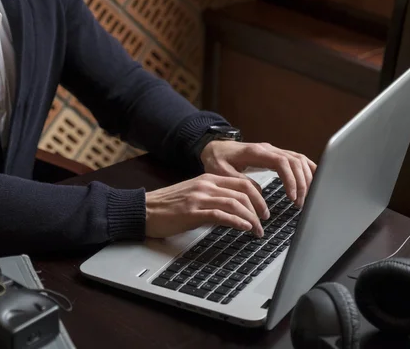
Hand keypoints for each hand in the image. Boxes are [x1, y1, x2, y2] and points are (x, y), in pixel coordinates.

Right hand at [145, 174, 269, 238]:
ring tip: (257, 230)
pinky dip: (237, 222)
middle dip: (260, 207)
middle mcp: (206, 185)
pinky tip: (245, 228)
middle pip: (244, 191)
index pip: (242, 183)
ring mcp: (199, 197)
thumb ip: (213, 198)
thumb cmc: (166, 206)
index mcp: (207, 179)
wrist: (143, 210)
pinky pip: (221, 214)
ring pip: (235, 203)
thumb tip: (233, 211)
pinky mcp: (193, 212)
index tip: (263, 210)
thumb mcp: (193, 196)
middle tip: (265, 221)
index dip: (259, 197)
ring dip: (251, 218)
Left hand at [200, 141, 316, 206]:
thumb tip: (259, 193)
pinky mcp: (275, 155)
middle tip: (300, 203)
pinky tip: (312, 181)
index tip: (292, 196)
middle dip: (302, 183)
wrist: (214, 148)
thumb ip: (240, 182)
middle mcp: (268, 149)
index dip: (290, 179)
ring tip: (305, 198)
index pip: (281, 162)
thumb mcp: (222, 172)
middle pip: (295, 161)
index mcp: (255, 152)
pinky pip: (296, 159)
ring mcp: (273, 151)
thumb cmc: (217, 159)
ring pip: (298, 159)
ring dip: (305, 178)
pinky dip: (306, 169)